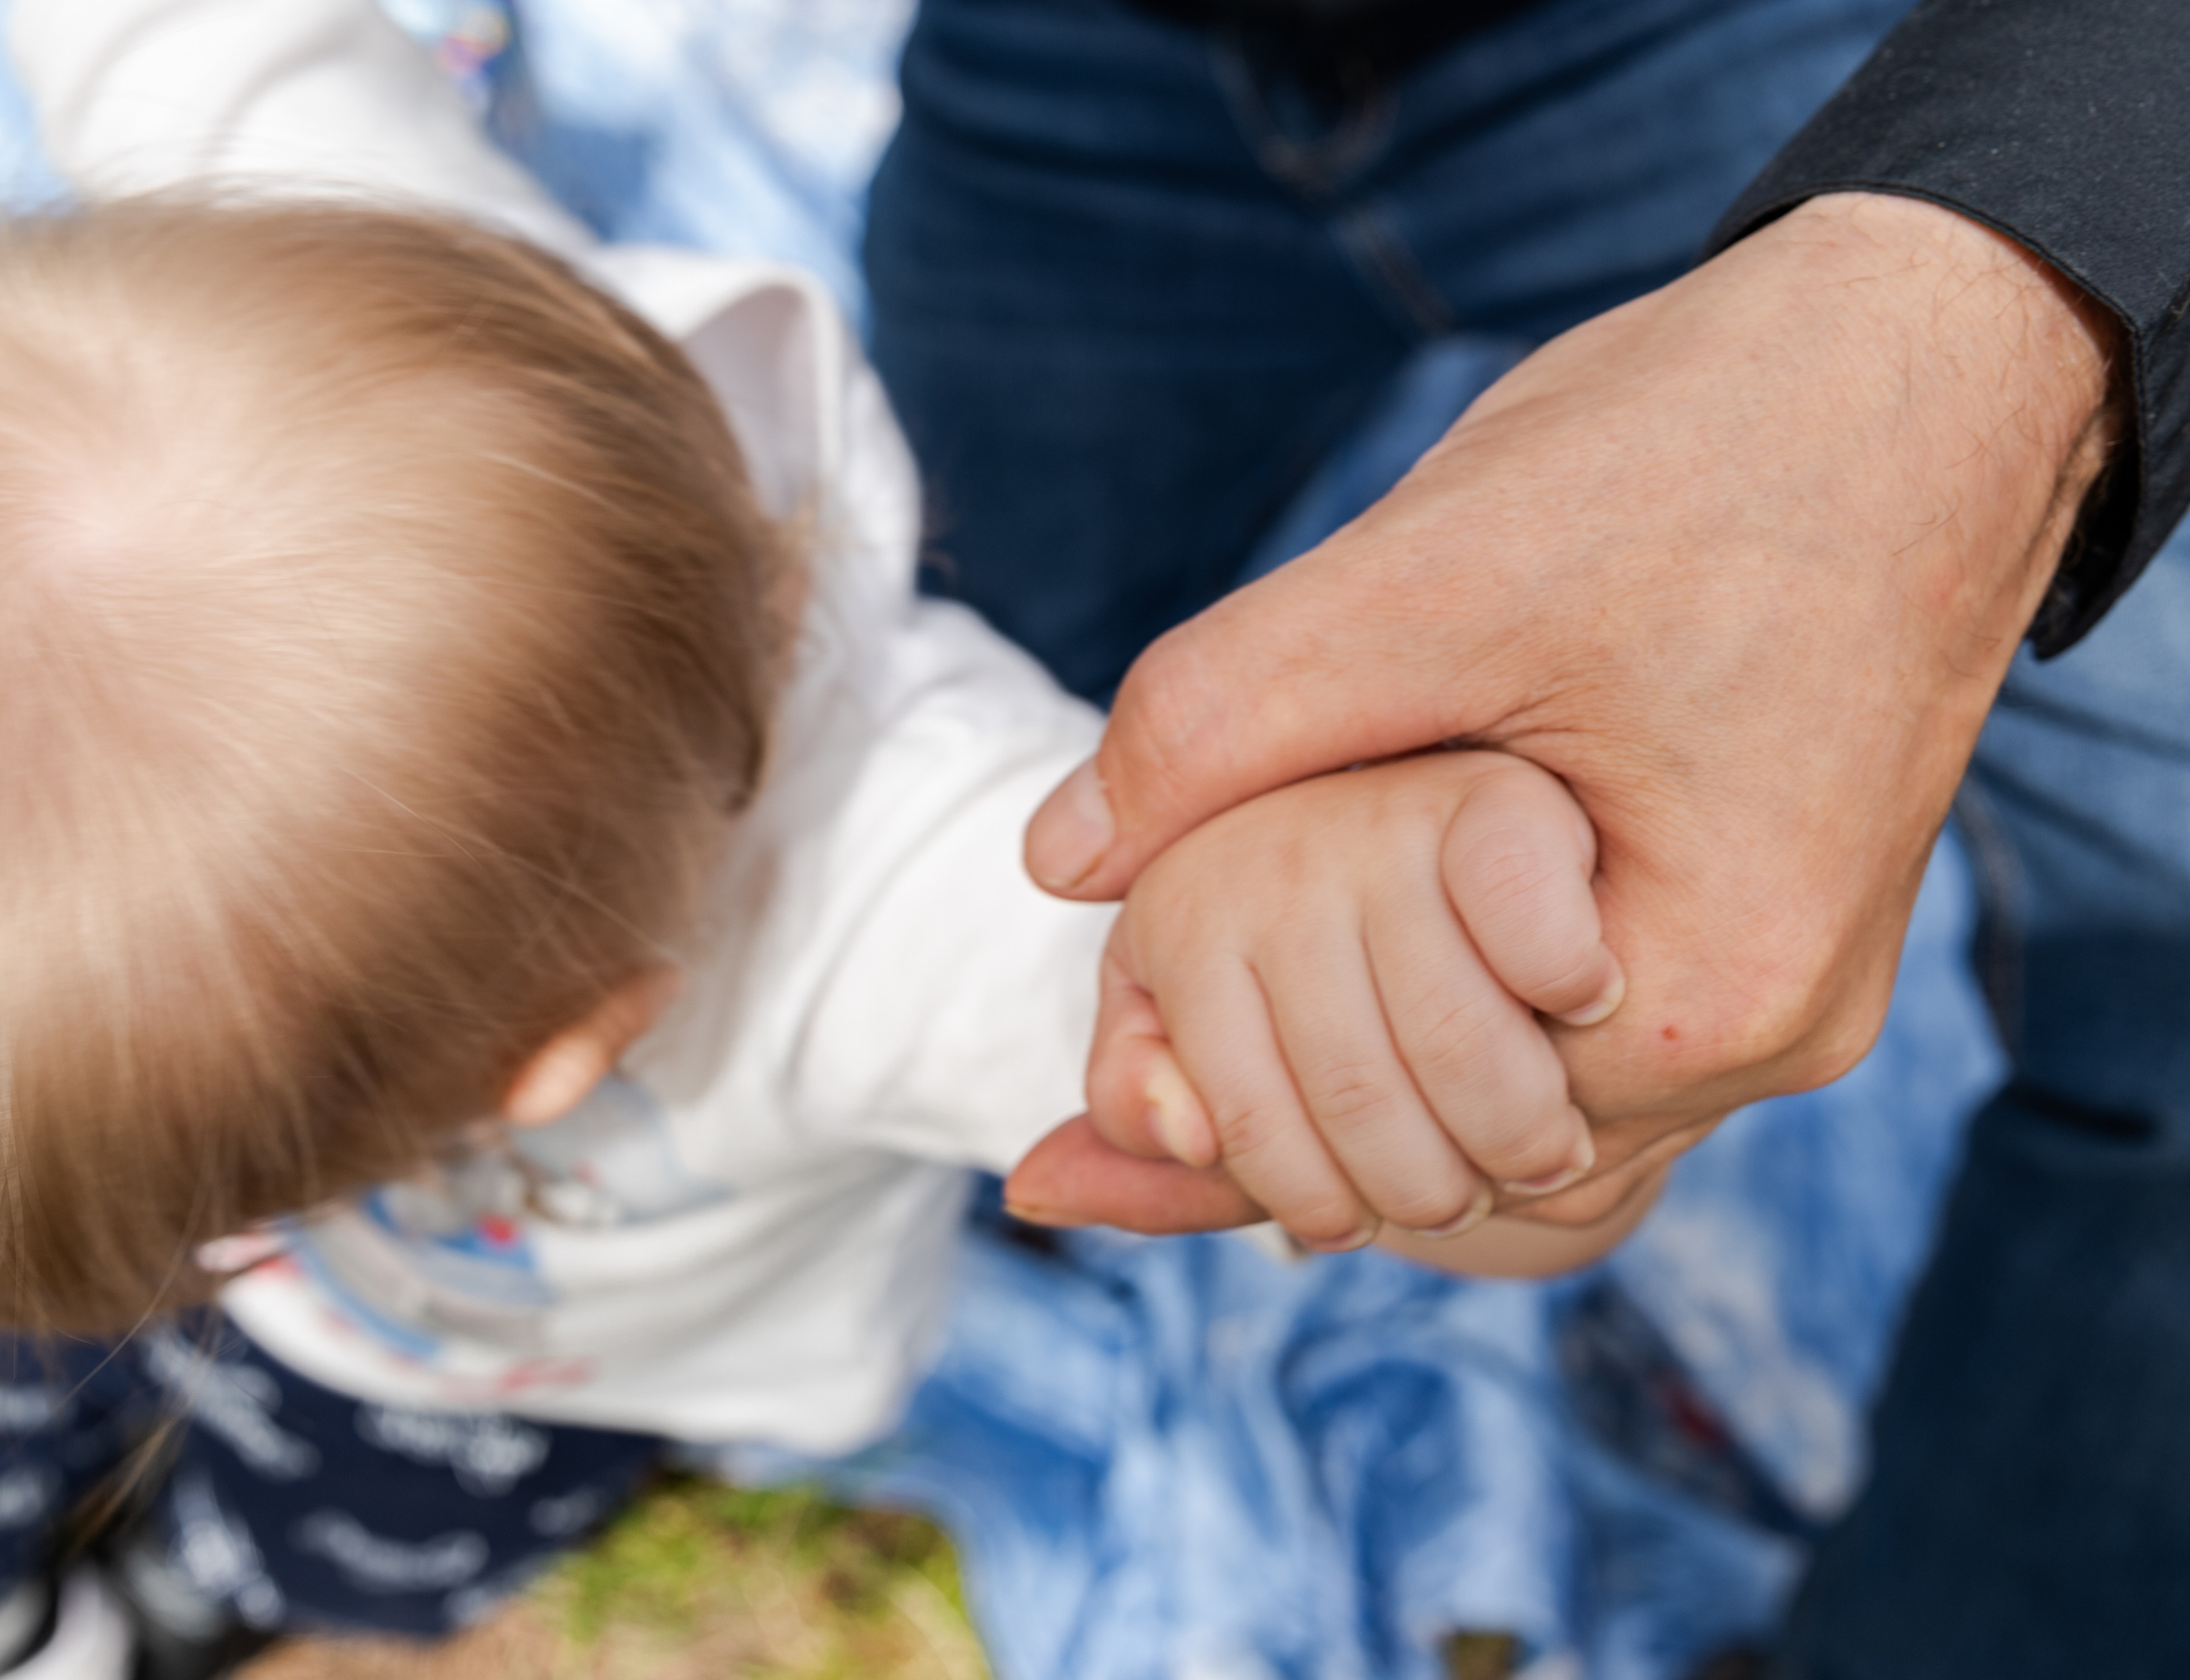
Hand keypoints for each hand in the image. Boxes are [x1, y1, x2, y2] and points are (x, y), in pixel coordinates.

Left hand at [1016, 193, 2116, 1230]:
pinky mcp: (1777, 908)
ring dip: (1386, 1043)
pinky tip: (1350, 936)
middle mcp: (1775, 1033)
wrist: (1929, 350)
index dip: (1257, 1100)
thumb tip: (1056, 858)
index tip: (1119, 1071)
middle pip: (1483, 1146)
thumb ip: (1225, 723)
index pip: (1428, 1141)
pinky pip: (1588, 1015)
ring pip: (1532, 1088)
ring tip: (1220, 996)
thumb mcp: (1429, 577)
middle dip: (1315, 1093)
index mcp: (1706, 991)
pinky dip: (1463, 993)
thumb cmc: (1705, 446)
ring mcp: (1790, 978)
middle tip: (1136, 1058)